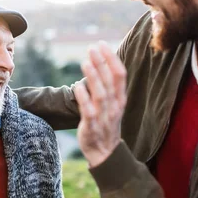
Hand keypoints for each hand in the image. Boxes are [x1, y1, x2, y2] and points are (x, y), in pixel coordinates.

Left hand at [75, 41, 126, 166]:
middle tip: (92, 47)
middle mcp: (114, 106)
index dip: (112, 58)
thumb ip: (108, 86)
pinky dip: (84, 98)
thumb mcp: (112, 104)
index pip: (120, 75)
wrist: (105, 153)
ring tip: (85, 61)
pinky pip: (89, 111)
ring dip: (93, 77)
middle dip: (102, 63)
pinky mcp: (92, 126)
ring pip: (100, 94)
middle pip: (110, 81)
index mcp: (120, 99)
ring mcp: (104, 116)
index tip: (102, 44)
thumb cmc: (106, 124)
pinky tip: (77, 86)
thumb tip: (101, 62)